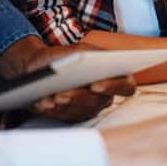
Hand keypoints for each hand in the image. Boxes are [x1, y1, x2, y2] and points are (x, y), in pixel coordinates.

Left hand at [0, 36, 135, 122]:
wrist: (41, 65)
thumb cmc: (64, 56)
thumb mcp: (78, 49)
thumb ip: (89, 54)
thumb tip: (89, 62)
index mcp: (113, 76)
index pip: (126, 86)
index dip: (113, 87)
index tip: (95, 85)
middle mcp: (104, 96)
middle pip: (97, 102)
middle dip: (78, 98)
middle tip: (63, 94)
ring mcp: (89, 108)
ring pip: (80, 111)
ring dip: (63, 105)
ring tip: (50, 98)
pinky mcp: (73, 116)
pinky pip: (65, 116)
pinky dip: (52, 109)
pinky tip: (42, 103)